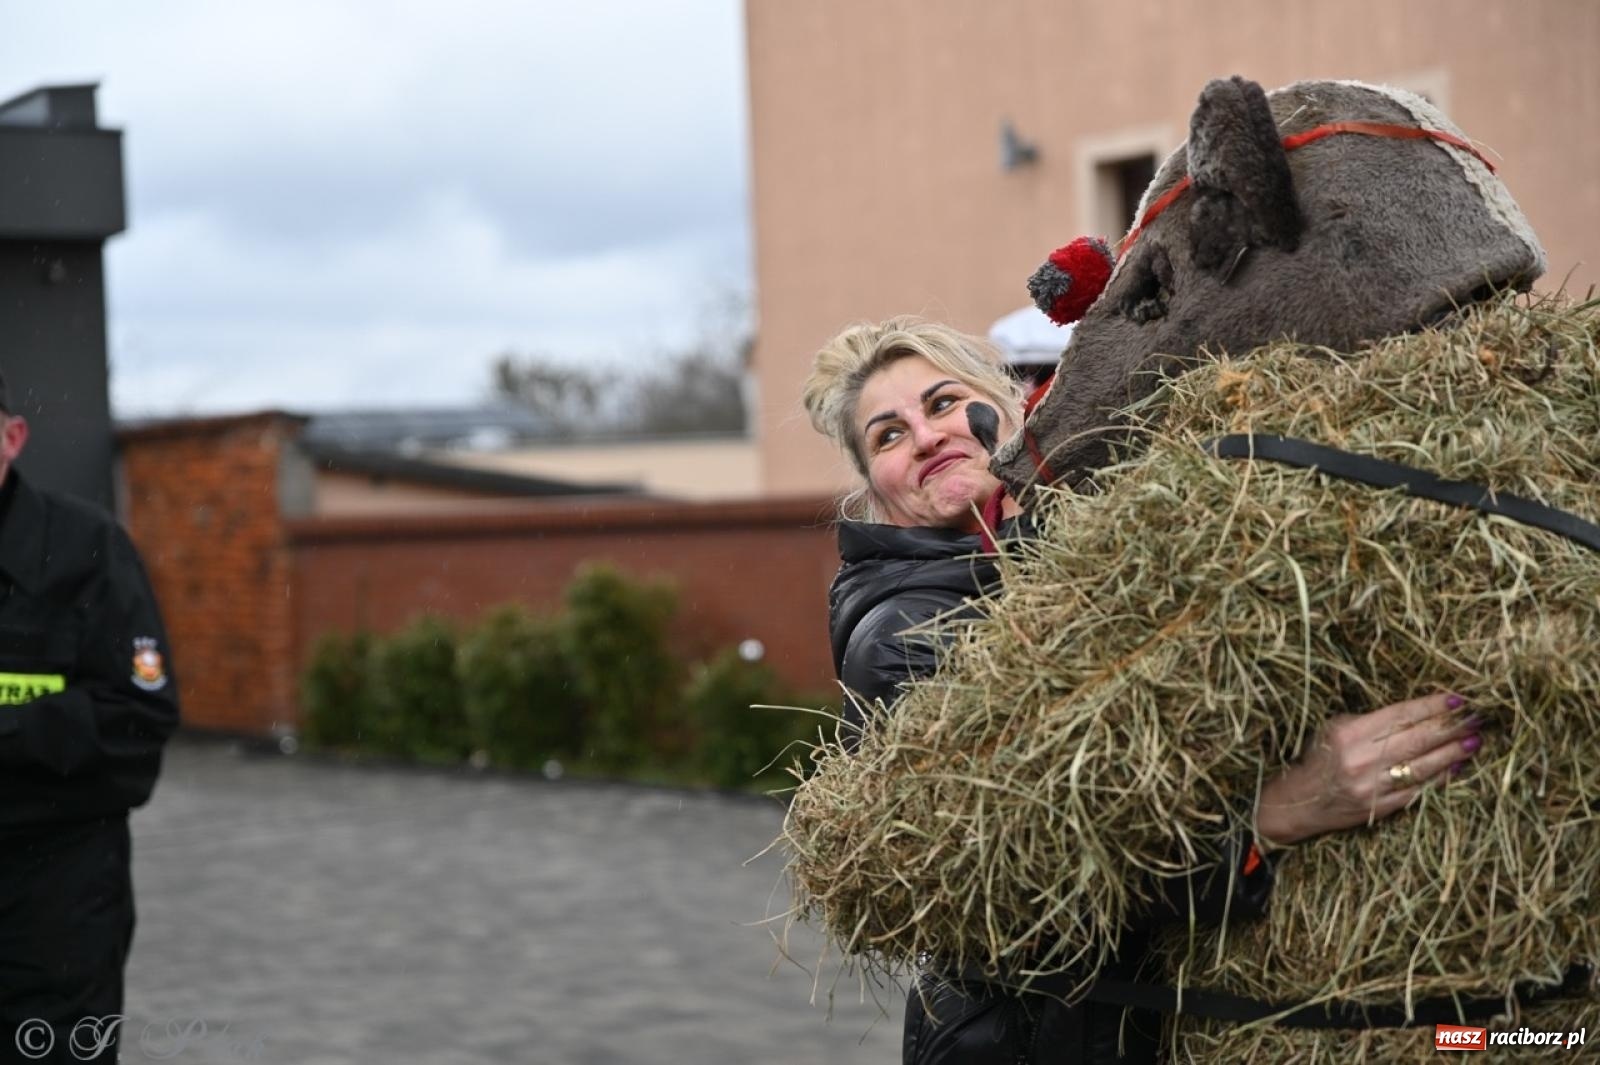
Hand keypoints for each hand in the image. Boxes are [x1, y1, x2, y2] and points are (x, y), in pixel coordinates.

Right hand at [1254, 691, 1483, 846]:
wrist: (1301, 802)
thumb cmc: (1320, 758)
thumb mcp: (1335, 729)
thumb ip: (1371, 721)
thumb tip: (1418, 712)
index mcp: (1349, 734)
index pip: (1400, 715)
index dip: (1431, 706)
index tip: (1457, 699)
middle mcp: (1362, 760)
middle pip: (1417, 739)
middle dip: (1451, 726)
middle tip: (1478, 717)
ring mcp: (1374, 786)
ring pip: (1424, 765)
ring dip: (1454, 752)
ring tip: (1475, 740)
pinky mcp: (1382, 807)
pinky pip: (1420, 789)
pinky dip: (1442, 776)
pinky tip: (1457, 766)